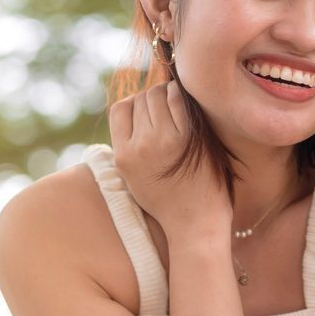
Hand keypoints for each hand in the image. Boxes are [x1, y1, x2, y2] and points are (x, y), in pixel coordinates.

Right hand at [107, 80, 231, 249]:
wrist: (194, 222)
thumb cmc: (166, 200)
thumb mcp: (132, 177)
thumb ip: (128, 146)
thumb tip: (132, 110)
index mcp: (123, 155)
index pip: (120, 108)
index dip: (133, 103)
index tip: (145, 110)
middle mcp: (140, 145)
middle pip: (140, 99)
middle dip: (151, 98)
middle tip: (165, 106)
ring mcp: (164, 140)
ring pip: (157, 95)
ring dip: (166, 93)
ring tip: (174, 101)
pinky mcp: (188, 137)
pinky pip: (178, 100)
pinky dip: (179, 94)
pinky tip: (184, 100)